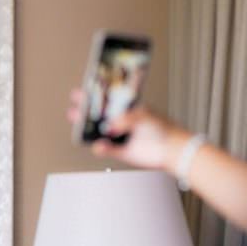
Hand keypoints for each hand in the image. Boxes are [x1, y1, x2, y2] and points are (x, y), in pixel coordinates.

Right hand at [68, 89, 187, 171]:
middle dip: (85, 114)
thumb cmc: (161, 127)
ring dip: (89, 132)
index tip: (81, 93)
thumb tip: (110, 126)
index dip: (93, 98)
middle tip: (75, 110)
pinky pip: (106, 150)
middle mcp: (121, 122)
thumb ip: (125, 119)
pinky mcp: (121, 152)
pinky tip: (99, 145)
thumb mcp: (142, 115)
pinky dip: (101, 149)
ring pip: (99, 134)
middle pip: (98, 117)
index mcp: (125, 110)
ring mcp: (120, 137)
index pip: (106, 102)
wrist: (171, 148)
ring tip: (81, 128)